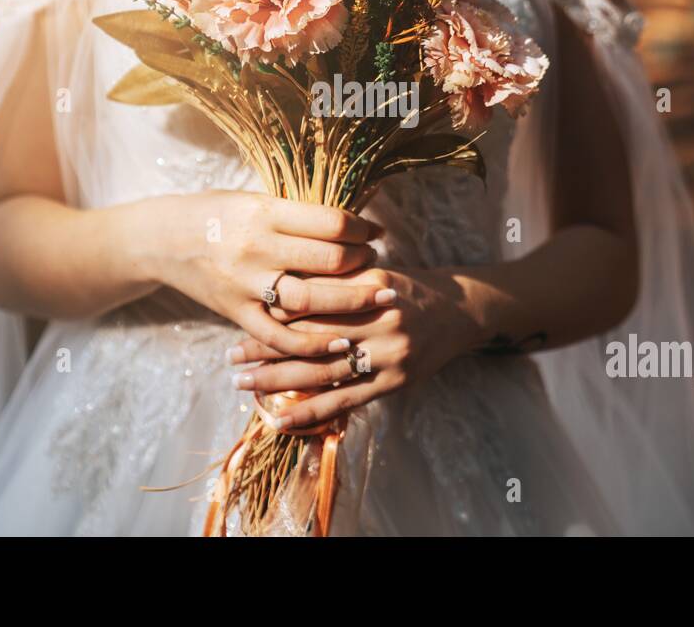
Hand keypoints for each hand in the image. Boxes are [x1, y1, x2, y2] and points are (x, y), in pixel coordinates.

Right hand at [154, 191, 395, 356]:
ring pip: (310, 299)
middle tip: (376, 263)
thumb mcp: (256, 200)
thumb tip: (353, 221)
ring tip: (376, 296)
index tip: (374, 233)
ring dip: (351, 300)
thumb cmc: (216, 213)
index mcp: (265, 213)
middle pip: (328, 260)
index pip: (331, 224)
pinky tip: (341, 343)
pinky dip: (312, 344)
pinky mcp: (236, 313)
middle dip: (363, 262)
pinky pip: (279, 337)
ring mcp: (246, 284)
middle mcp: (257, 248)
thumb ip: (299, 214)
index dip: (362, 230)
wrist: (162, 239)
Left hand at [224, 267, 484, 428]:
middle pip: (310, 336)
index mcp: (368, 286)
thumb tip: (277, 286)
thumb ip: (334, 280)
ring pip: (321, 371)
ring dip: (277, 381)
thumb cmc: (407, 288)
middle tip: (231, 355)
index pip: (311, 299)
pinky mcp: (394, 383)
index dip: (274, 309)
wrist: (461, 309)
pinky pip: (343, 402)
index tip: (244, 315)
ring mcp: (388, 354)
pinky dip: (308, 413)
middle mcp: (378, 319)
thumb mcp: (373, 273)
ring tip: (243, 383)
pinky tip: (278, 421)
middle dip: (266, 347)